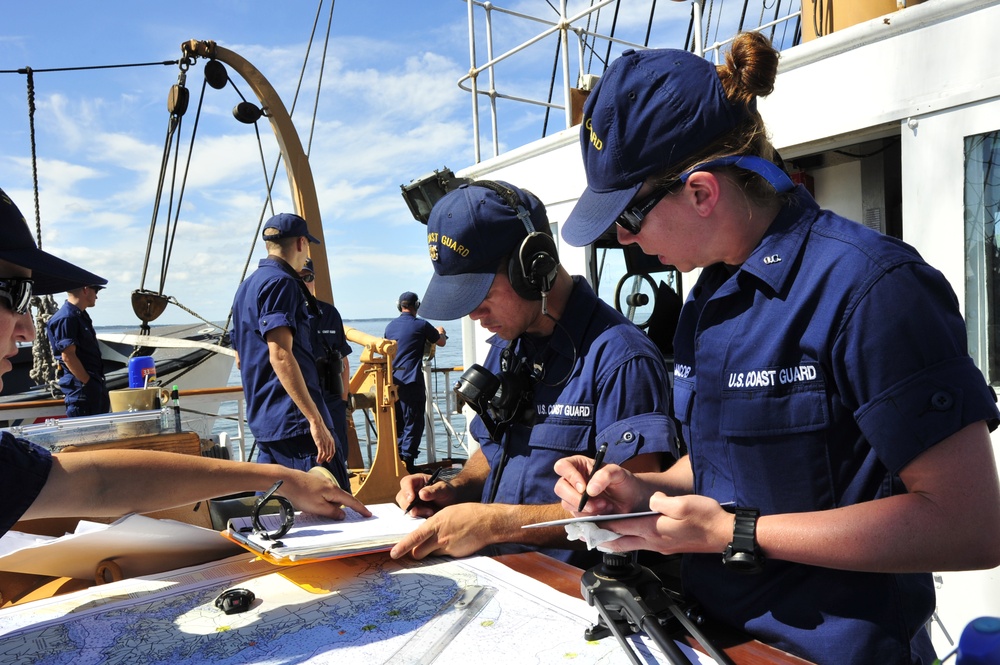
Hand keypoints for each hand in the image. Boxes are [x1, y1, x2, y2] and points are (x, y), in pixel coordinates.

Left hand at [276, 469, 370, 519]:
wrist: (286, 480)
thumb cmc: (301, 494)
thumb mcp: (318, 508)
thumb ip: (332, 512)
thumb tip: (343, 515)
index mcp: (334, 491)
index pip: (351, 501)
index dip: (360, 509)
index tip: (368, 514)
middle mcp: (330, 484)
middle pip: (339, 500)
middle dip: (336, 509)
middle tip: (325, 515)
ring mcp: (322, 483)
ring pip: (329, 498)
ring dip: (325, 506)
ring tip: (312, 509)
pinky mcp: (314, 483)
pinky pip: (322, 495)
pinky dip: (319, 501)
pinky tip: (308, 504)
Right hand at [310, 420, 336, 463]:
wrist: (317, 424)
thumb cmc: (320, 428)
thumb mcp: (326, 435)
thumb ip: (327, 440)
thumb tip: (325, 443)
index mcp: (332, 441)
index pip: (333, 451)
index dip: (331, 457)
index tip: (328, 460)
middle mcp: (330, 443)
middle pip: (329, 454)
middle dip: (326, 459)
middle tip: (322, 462)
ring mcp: (325, 443)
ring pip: (325, 455)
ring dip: (322, 459)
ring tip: (319, 461)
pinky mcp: (320, 444)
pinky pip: (321, 453)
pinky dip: (319, 457)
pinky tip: (317, 460)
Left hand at [389, 503, 494, 559]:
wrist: (487, 522)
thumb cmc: (467, 513)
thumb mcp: (446, 513)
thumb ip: (433, 524)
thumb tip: (424, 533)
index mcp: (435, 523)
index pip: (414, 537)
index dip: (402, 547)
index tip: (393, 554)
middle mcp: (439, 537)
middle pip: (418, 552)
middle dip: (415, 553)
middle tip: (417, 550)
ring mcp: (447, 547)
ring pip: (430, 555)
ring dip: (431, 552)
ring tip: (442, 542)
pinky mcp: (455, 554)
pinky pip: (444, 556)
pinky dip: (444, 552)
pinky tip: (454, 542)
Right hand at [396, 472, 456, 516]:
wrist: (451, 503)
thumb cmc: (447, 492)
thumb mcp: (444, 489)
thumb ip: (434, 490)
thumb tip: (421, 494)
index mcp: (418, 480)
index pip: (407, 482)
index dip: (407, 490)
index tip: (412, 499)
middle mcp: (412, 490)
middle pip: (402, 496)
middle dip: (409, 505)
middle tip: (418, 511)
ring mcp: (412, 501)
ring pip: (405, 507)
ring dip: (415, 512)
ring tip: (430, 512)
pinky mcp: (414, 511)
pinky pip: (410, 515)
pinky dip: (417, 517)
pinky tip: (427, 516)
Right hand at [553, 455, 644, 514]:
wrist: (632, 501)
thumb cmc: (624, 481)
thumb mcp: (618, 473)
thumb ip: (604, 475)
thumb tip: (589, 490)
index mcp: (579, 465)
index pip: (562, 466)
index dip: (570, 477)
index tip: (584, 489)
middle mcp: (573, 480)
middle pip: (560, 488)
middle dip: (577, 498)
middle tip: (596, 503)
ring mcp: (574, 497)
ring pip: (566, 503)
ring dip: (586, 508)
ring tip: (605, 506)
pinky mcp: (578, 511)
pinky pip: (575, 516)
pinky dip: (589, 516)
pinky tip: (602, 513)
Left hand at [596, 493, 733, 555]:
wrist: (725, 535)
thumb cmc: (707, 518)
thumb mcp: (684, 503)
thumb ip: (663, 502)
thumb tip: (652, 500)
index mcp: (653, 528)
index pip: (620, 527)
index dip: (602, 524)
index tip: (587, 522)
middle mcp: (654, 540)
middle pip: (621, 541)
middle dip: (602, 538)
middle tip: (586, 534)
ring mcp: (661, 546)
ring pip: (631, 545)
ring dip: (615, 540)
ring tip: (601, 534)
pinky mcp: (668, 547)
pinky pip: (643, 544)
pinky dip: (630, 540)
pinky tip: (629, 534)